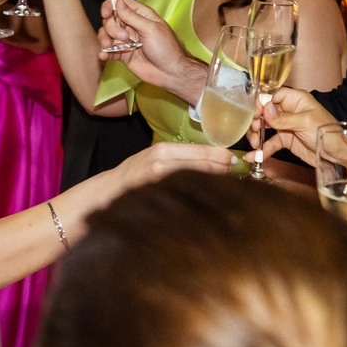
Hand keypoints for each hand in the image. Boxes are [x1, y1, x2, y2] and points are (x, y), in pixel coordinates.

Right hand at [100, 0, 202, 98]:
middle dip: (111, 27)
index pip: (120, 3)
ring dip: (105, 39)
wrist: (170, 72)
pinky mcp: (122, 54)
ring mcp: (126, 40)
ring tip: (110, 48)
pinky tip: (104, 56)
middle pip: (110, 19)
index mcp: (140, 15)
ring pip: (106, 34)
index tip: (106, 14)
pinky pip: (108, 50)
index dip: (110, 6)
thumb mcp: (150, 28)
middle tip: (124, 38)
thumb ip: (132, 16)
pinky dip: (104, 52)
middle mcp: (131, 26)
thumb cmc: (166, 48)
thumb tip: (118, 2)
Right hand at [114, 141, 238, 192]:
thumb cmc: (135, 172)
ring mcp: (160, 179)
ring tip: (227, 184)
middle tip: (236, 172)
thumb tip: (207, 160)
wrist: (110, 189)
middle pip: (200, 164)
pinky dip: (198, 194)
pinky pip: (184, 193)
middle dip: (221, 168)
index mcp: (164, 150)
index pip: (198, 151)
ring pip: (195, 178)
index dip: (218, 155)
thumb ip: (178, 156)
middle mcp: (163, 162)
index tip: (233, 159)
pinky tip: (207, 197)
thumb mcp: (155, 157)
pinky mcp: (158, 194)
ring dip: (213, 181)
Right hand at [253, 86, 335, 166]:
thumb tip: (265, 109)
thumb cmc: (328, 132)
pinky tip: (254, 157)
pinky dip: (262, 150)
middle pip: (266, 111)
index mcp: (296, 100)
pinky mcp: (286, 140)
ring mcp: (287, 126)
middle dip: (256, 121)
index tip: (254, 114)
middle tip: (253, 130)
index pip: (273, 95)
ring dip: (257, 136)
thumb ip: (283, 117)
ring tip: (254, 145)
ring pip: (265, 128)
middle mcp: (289, 110)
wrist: (337, 155)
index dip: (262, 103)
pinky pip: (271, 143)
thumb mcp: (305, 122)